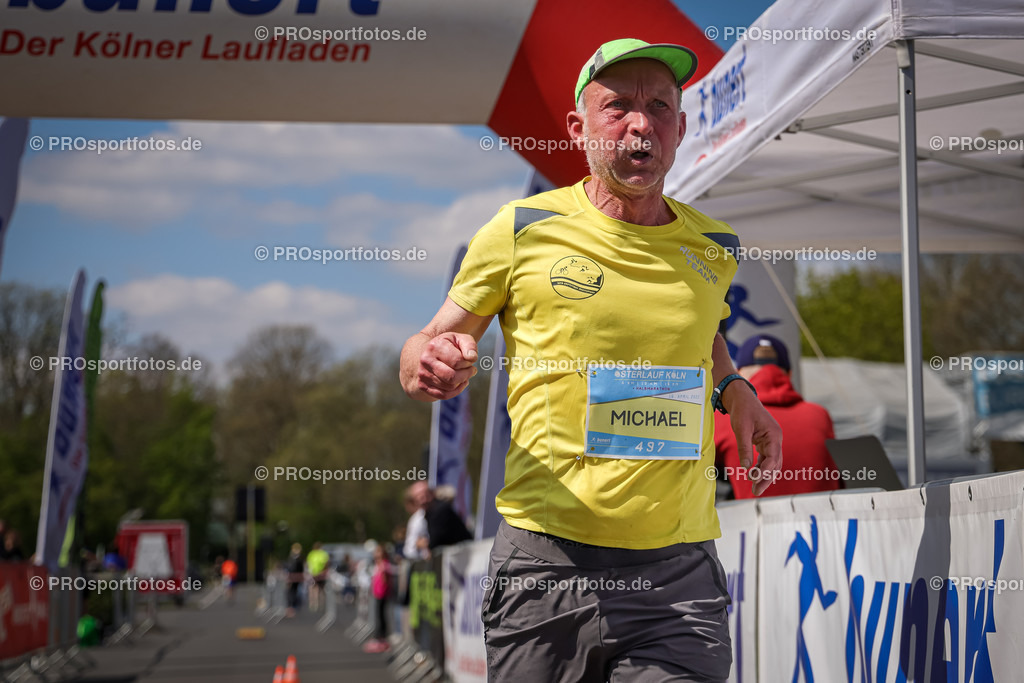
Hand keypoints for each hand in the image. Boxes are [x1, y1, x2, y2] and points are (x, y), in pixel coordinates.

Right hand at [415, 332, 477, 399]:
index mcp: (434, 346)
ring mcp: (423, 374)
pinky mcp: (422, 385)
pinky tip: (459, 383)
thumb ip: (469, 346)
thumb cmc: (449, 346)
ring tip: (463, 374)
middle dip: (466, 375)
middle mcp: (426, 361)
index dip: (468, 363)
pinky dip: (455, 391)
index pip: (457, 361)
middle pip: (452, 377)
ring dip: (461, 382)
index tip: (469, 360)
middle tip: (471, 370)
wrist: (429, 353)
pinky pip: (443, 395)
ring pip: (449, 387)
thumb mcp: (460, 339)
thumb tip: (472, 358)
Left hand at [724, 381, 782, 495]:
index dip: (764, 471)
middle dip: (766, 478)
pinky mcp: (765, 441)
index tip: (755, 480)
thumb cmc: (742, 410)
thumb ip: (744, 448)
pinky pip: (766, 458)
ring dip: (764, 475)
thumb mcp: (741, 429)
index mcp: (774, 435)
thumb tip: (745, 467)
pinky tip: (755, 476)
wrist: (741, 398)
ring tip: (756, 488)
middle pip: (775, 463)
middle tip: (757, 491)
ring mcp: (772, 441)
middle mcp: (776, 439)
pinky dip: (761, 467)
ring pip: (771, 463)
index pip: (773, 458)